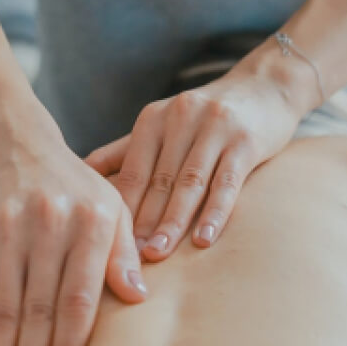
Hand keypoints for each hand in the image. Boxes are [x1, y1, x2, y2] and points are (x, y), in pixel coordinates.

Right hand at [0, 98, 145, 345]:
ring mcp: (11, 232)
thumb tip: (138, 299)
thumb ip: (124, 252)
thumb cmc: (74, 182)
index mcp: (92, 222)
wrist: (16, 142)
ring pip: (5, 312)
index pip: (81, 299)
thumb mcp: (111, 205)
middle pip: (40, 312)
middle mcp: (51, 227)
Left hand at [86, 53, 305, 261]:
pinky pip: (227, 182)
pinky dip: (215, 212)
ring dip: (173, 221)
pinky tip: (204, 240)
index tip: (109, 244)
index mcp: (154, 119)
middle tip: (129, 258)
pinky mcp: (245, 140)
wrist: (264, 86)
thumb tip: (82, 172)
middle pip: (158, 180)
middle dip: (143, 222)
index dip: (121, 209)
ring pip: (189, 183)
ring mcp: (214, 128)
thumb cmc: (205, 116)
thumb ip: (126, 149)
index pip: (132, 171)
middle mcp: (180, 118)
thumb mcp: (163, 124)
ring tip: (158, 253)